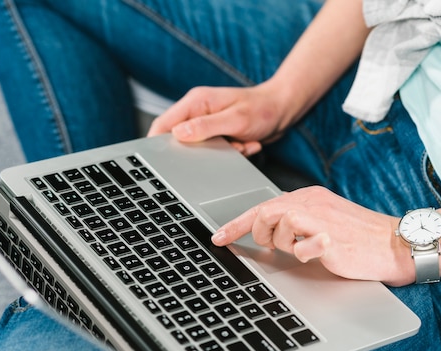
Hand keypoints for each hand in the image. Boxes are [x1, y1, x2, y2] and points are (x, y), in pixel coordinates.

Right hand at [147, 82, 291, 156]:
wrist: (284, 110)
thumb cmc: (263, 109)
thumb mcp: (235, 120)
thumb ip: (206, 127)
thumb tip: (178, 134)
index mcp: (196, 102)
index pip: (164, 124)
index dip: (156, 143)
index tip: (160, 159)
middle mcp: (199, 112)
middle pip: (179, 139)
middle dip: (198, 152)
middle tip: (223, 147)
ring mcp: (208, 124)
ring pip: (200, 150)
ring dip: (220, 153)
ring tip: (239, 144)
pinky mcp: (218, 134)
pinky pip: (216, 152)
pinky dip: (231, 153)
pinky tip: (245, 144)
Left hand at [211, 186, 414, 285]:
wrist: (397, 244)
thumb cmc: (362, 237)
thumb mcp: (325, 221)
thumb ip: (298, 221)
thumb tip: (272, 229)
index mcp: (310, 196)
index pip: (264, 205)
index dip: (238, 223)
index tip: (219, 237)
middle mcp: (312, 202)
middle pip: (265, 211)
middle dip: (259, 234)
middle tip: (271, 247)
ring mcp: (322, 218)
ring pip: (279, 224)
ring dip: (284, 244)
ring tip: (304, 250)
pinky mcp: (331, 238)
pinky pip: (302, 245)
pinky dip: (304, 253)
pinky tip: (319, 252)